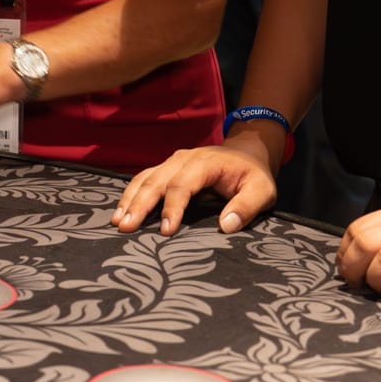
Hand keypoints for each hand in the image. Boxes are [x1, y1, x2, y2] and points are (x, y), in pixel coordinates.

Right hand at [114, 136, 277, 234]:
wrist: (247, 150)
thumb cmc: (253, 174)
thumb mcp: (262, 191)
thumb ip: (246, 207)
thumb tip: (226, 226)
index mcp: (204, 163)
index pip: (182, 185)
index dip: (173, 208)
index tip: (166, 231)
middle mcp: (183, 159)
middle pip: (156, 181)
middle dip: (140, 204)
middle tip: (126, 227)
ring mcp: (172, 162)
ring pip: (145, 178)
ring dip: (130, 199)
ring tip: (117, 221)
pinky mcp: (166, 168)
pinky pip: (144, 178)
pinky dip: (131, 194)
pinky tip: (122, 210)